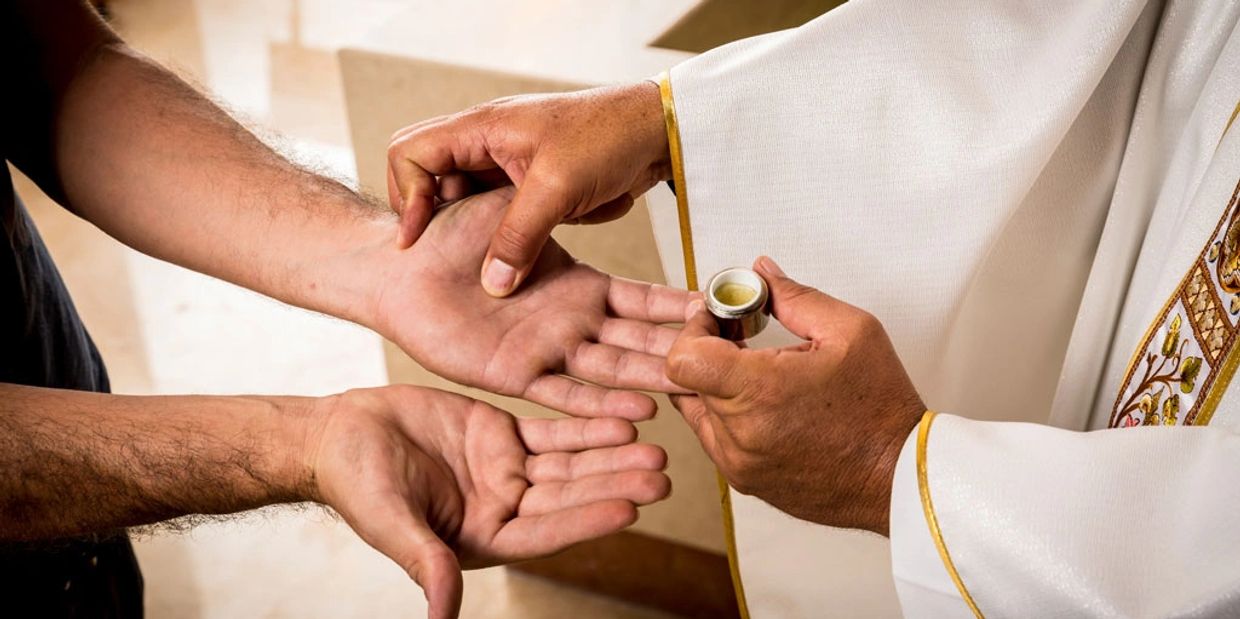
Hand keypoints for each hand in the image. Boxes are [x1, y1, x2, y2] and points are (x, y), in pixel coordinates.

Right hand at [307, 385, 669, 618]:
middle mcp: (504, 508)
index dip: (585, 520)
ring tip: (654, 447)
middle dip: (614, 484)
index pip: (545, 532)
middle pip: (569, 496)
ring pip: (570, 463)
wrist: (338, 434)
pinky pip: (553, 431)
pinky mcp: (503, 436)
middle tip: (661, 474)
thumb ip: (425, 563)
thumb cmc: (355, 484)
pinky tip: (623, 420)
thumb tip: (441, 618)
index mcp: (484, 539)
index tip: (629, 509)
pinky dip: (587, 426)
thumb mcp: (392, 523)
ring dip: (611, 455)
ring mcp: (507, 472)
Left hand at [373, 186, 690, 419]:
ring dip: (647, 382)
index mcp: (579, 287)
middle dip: (678, 352)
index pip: (643, 302)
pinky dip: (599, 408)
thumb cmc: (450, 231)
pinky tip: (634, 416)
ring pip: (610, 371)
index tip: (720, 315)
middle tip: (724, 363)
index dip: (680, 310)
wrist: (399, 269)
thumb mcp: (512, 208)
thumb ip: (558, 220)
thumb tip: (605, 204)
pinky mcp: (516, 375)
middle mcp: (571, 323)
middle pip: (638, 342)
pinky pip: (564, 395)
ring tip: (688, 393)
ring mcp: (548, 351)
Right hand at [385, 82, 668, 296]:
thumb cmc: (609, 139)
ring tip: (470, 263)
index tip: (418, 237)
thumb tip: (492, 285)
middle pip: (427, 174)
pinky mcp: (528, 184)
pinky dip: (495, 234)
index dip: (408, 195)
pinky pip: (494, 210)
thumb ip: (520, 235)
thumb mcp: (558, 188)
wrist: (658, 132)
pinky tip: (506, 259)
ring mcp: (506, 163)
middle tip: (438, 251)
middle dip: (428, 214)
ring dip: (464, 229)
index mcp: (481, 128)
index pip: (411, 152)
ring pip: (461, 197)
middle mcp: (485, 142)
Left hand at [665, 257, 924, 534]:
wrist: (900, 477)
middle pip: (689, 378)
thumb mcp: (850, 330)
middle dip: (710, 349)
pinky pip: (714, 437)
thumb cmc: (881, 408)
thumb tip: (761, 273)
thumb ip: (795, 295)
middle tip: (744, 336)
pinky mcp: (744, 480)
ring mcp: (738, 462)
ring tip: (759, 372)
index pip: (683, 356)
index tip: (721, 320)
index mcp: (760, 391)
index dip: (695, 329)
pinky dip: (728, 414)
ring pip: (697, 408)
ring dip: (716, 383)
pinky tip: (766, 402)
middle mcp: (740, 433)